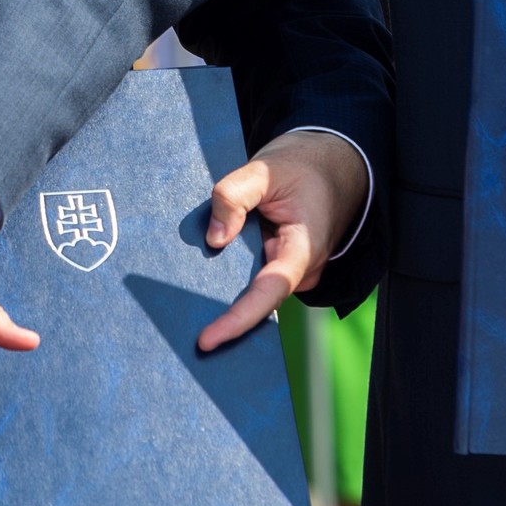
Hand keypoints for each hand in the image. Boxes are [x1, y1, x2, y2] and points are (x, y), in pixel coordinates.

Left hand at [196, 130, 367, 351]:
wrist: (331, 165)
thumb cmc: (301, 168)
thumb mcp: (265, 169)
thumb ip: (234, 196)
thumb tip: (214, 239)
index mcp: (304, 249)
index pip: (270, 292)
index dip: (238, 319)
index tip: (206, 339)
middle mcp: (300, 271)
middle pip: (256, 300)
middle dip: (219, 311)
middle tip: (174, 319)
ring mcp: (292, 273)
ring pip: (252, 290)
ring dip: (220, 290)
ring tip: (178, 295)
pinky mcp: (280, 267)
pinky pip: (252, 279)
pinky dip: (228, 278)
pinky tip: (199, 276)